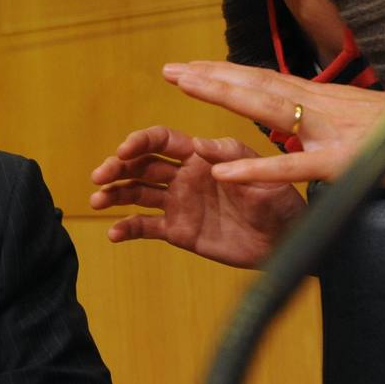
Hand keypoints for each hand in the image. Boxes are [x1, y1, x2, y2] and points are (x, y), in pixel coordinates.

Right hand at [90, 125, 304, 267]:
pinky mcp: (178, 230)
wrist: (287, 242)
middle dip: (117, 167)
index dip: (139, 142)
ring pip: (136, 193)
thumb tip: (198, 144)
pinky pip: (146, 227)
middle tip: (99, 176)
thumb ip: (232, 159)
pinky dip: (127, 228)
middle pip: (140, 166)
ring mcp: (178, 203)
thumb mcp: (263, 176)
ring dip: (113, 194)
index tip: (123, 150)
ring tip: (97, 201)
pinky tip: (114, 233)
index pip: (162, 141)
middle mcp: (183, 177)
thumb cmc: (281, 203)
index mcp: (201, 157)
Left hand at [163, 60, 384, 186]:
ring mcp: (331, 132)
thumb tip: (305, 117)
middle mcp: (323, 106)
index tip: (191, 67)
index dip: (227, 73)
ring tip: (185, 87)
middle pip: (257, 86)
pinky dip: (257, 170)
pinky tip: (224, 173)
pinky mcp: (345, 164)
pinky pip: (293, 168)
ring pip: (268, 109)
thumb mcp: (362, 121)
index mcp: (325, 100)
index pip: (266, 82)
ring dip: (224, 96)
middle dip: (211, 76)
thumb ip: (328, 118)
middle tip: (169, 70)